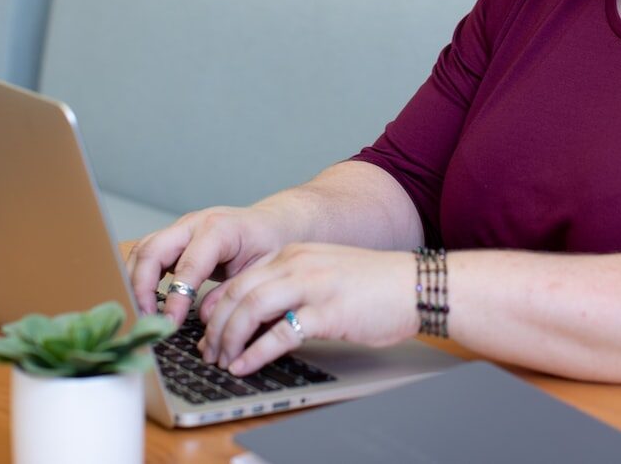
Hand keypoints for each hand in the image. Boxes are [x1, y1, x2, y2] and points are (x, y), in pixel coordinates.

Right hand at [126, 205, 286, 325]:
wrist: (273, 222)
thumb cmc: (270, 242)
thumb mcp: (262, 268)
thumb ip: (234, 291)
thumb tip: (205, 315)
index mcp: (219, 228)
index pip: (187, 265)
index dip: (176, 297)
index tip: (170, 324)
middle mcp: (194, 223)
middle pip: (152, 249)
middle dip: (141, 287)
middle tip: (146, 319)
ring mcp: (181, 228)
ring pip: (143, 249)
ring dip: (134, 281)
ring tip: (141, 314)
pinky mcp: (175, 238)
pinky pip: (147, 253)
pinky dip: (139, 275)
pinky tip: (143, 300)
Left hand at [197, 242, 417, 375]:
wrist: (414, 285)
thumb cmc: (373, 285)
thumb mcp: (323, 275)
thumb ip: (291, 287)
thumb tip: (255, 319)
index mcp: (294, 254)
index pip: (239, 278)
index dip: (215, 308)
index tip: (206, 330)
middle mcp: (298, 264)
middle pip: (237, 294)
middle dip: (215, 328)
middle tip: (208, 352)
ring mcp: (312, 286)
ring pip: (250, 310)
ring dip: (229, 340)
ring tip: (223, 361)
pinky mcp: (327, 312)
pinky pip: (279, 334)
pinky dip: (255, 354)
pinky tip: (245, 366)